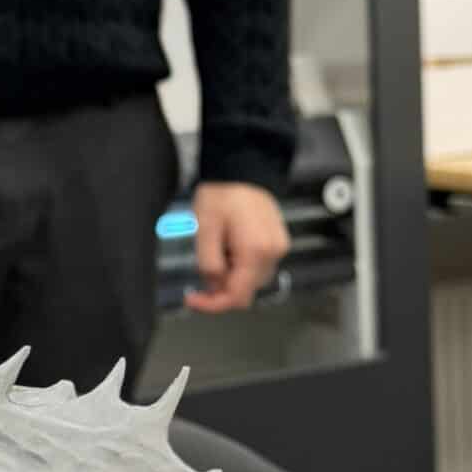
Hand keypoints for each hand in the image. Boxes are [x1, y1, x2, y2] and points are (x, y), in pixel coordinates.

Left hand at [186, 182, 288, 314]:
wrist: (244, 167)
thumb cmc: (222, 193)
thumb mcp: (205, 227)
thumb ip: (209, 263)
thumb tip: (213, 287)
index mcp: (256, 252)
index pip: (237, 296)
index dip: (213, 304)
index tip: (192, 299)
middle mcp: (273, 254)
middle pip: (246, 292)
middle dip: (221, 288)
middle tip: (202, 268)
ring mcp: (279, 249)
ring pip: (252, 281)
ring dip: (232, 277)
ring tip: (218, 250)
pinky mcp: (278, 243)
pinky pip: (259, 267)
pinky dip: (242, 267)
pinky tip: (230, 247)